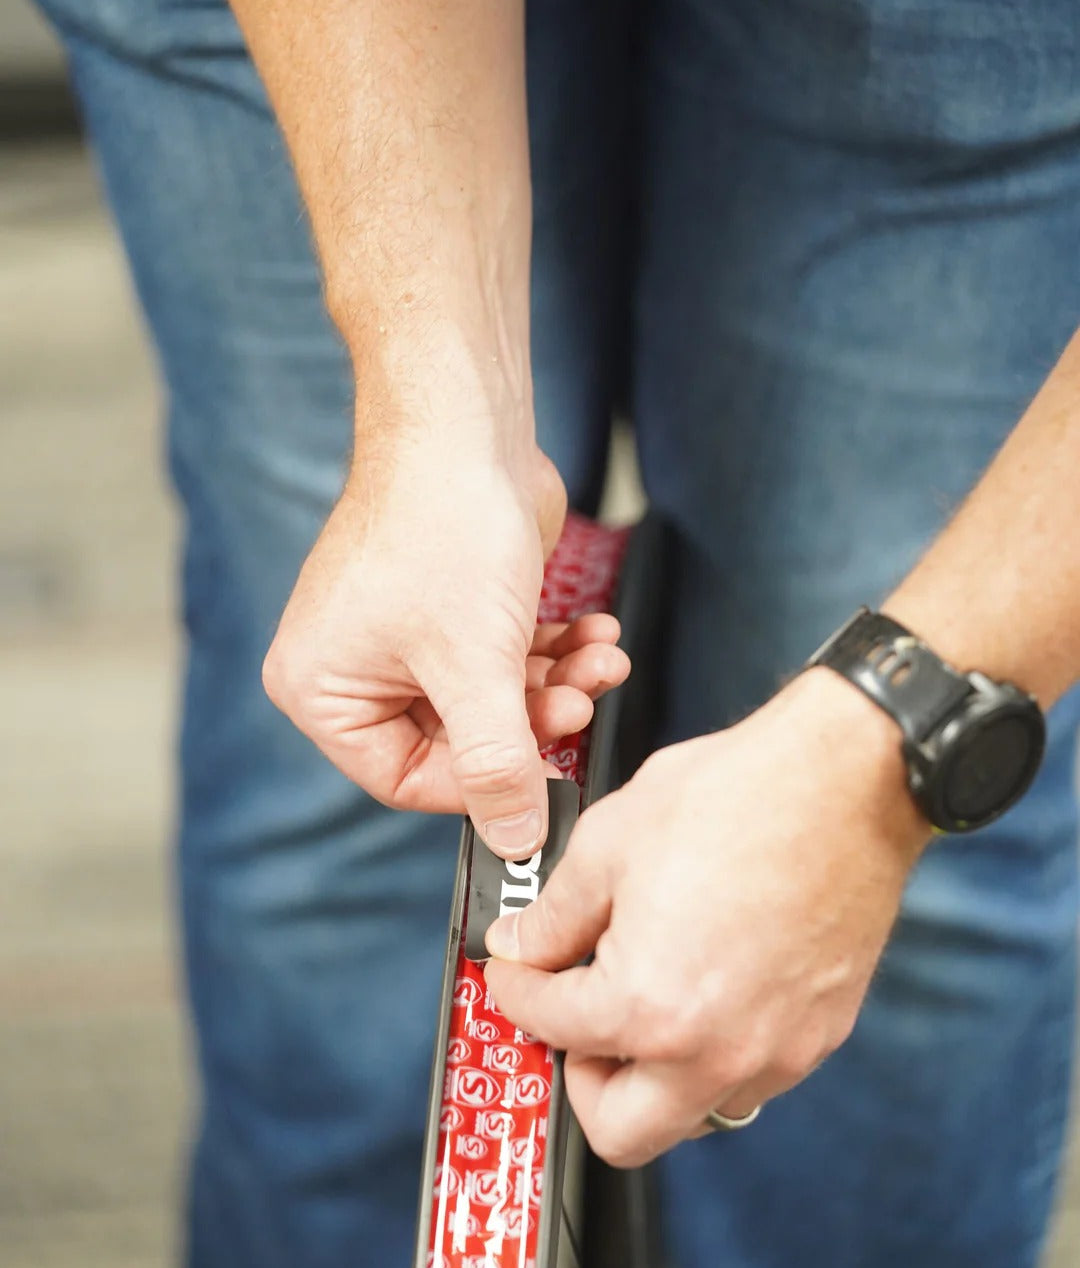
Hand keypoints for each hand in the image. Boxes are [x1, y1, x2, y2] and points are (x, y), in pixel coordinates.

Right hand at [262, 437, 629, 857]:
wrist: (466, 424)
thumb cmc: (444, 531)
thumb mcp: (475, 668)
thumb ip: (497, 765)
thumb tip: (516, 843)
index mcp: (321, 689)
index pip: (405, 779)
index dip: (482, 787)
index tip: (543, 780)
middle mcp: (351, 666)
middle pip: (455, 739)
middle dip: (531, 722)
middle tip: (582, 702)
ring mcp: (400, 633)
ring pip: (489, 696)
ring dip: (555, 685)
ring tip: (601, 661)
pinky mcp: (446, 604)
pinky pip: (500, 655)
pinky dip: (551, 651)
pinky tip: (594, 635)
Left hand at [484, 670, 930, 1164]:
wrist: (847, 782)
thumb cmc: (739, 801)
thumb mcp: (608, 843)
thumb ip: (553, 913)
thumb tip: (524, 944)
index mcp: (648, 1007)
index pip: (551, 1028)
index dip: (517, 990)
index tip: (518, 969)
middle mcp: (715, 1054)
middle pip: (618, 1131)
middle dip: (580, 1077)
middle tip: (574, 1016)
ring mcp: (776, 1054)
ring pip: (691, 1114)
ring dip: (652, 1076)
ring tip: (642, 999)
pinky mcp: (819, 1037)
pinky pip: (747, 1079)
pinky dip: (711, 1053)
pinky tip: (703, 985)